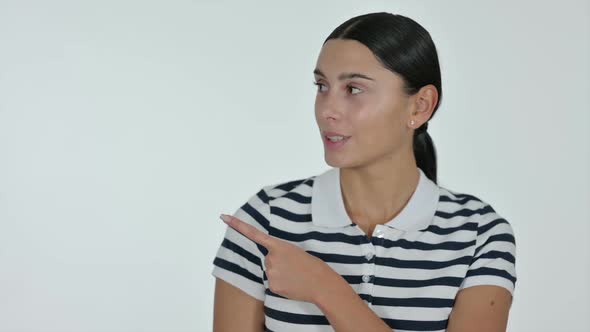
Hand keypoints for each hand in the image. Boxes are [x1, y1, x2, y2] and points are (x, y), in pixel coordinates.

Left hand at [219, 213, 338, 302]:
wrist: (321, 283)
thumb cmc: (311, 265)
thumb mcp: (295, 251)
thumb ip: (278, 254)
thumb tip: (270, 264)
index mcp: (278, 245)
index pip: (253, 233)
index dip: (237, 225)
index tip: (223, 217)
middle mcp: (271, 258)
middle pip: (267, 260)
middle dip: (278, 264)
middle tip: (294, 267)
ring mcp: (270, 272)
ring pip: (270, 272)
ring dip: (280, 274)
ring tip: (295, 276)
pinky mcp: (272, 286)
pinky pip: (273, 283)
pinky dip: (282, 285)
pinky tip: (292, 284)